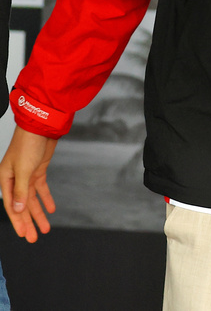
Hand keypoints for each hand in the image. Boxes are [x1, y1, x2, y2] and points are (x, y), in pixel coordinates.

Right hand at [0, 127, 58, 242]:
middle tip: (34, 237)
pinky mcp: (38, 170)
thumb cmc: (28, 144)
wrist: (42, 127)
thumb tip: (19, 210)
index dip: (18, 221)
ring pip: (32, 200)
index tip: (23, 234)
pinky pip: (41, 189)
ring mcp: (27, 175)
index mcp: (5, 180)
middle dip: (28, 222)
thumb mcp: (23, 169)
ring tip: (45, 227)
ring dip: (38, 213)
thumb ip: (21, 191)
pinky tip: (51, 209)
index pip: (12, 205)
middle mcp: (14, 179)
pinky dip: (46, 199)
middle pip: (22, 206)